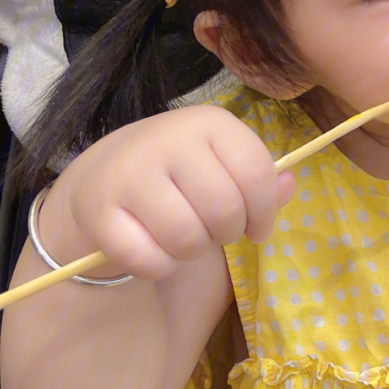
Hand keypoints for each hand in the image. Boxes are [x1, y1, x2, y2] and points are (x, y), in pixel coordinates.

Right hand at [39, 107, 296, 281]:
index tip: (257, 228)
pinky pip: (148, 260)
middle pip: (224, 210)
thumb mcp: (221, 164)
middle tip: (213, 231)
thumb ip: (258, 177)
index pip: (256, 172)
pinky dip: (158, 266)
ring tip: (182, 236)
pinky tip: (152, 248)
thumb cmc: (178, 173)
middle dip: (227, 233)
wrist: (102, 176)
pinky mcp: (99, 211)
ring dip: (191, 251)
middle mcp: (167, 139)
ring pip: (186, 238)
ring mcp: (129, 174)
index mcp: (208, 121)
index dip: (265, 211)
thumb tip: (289, 183)